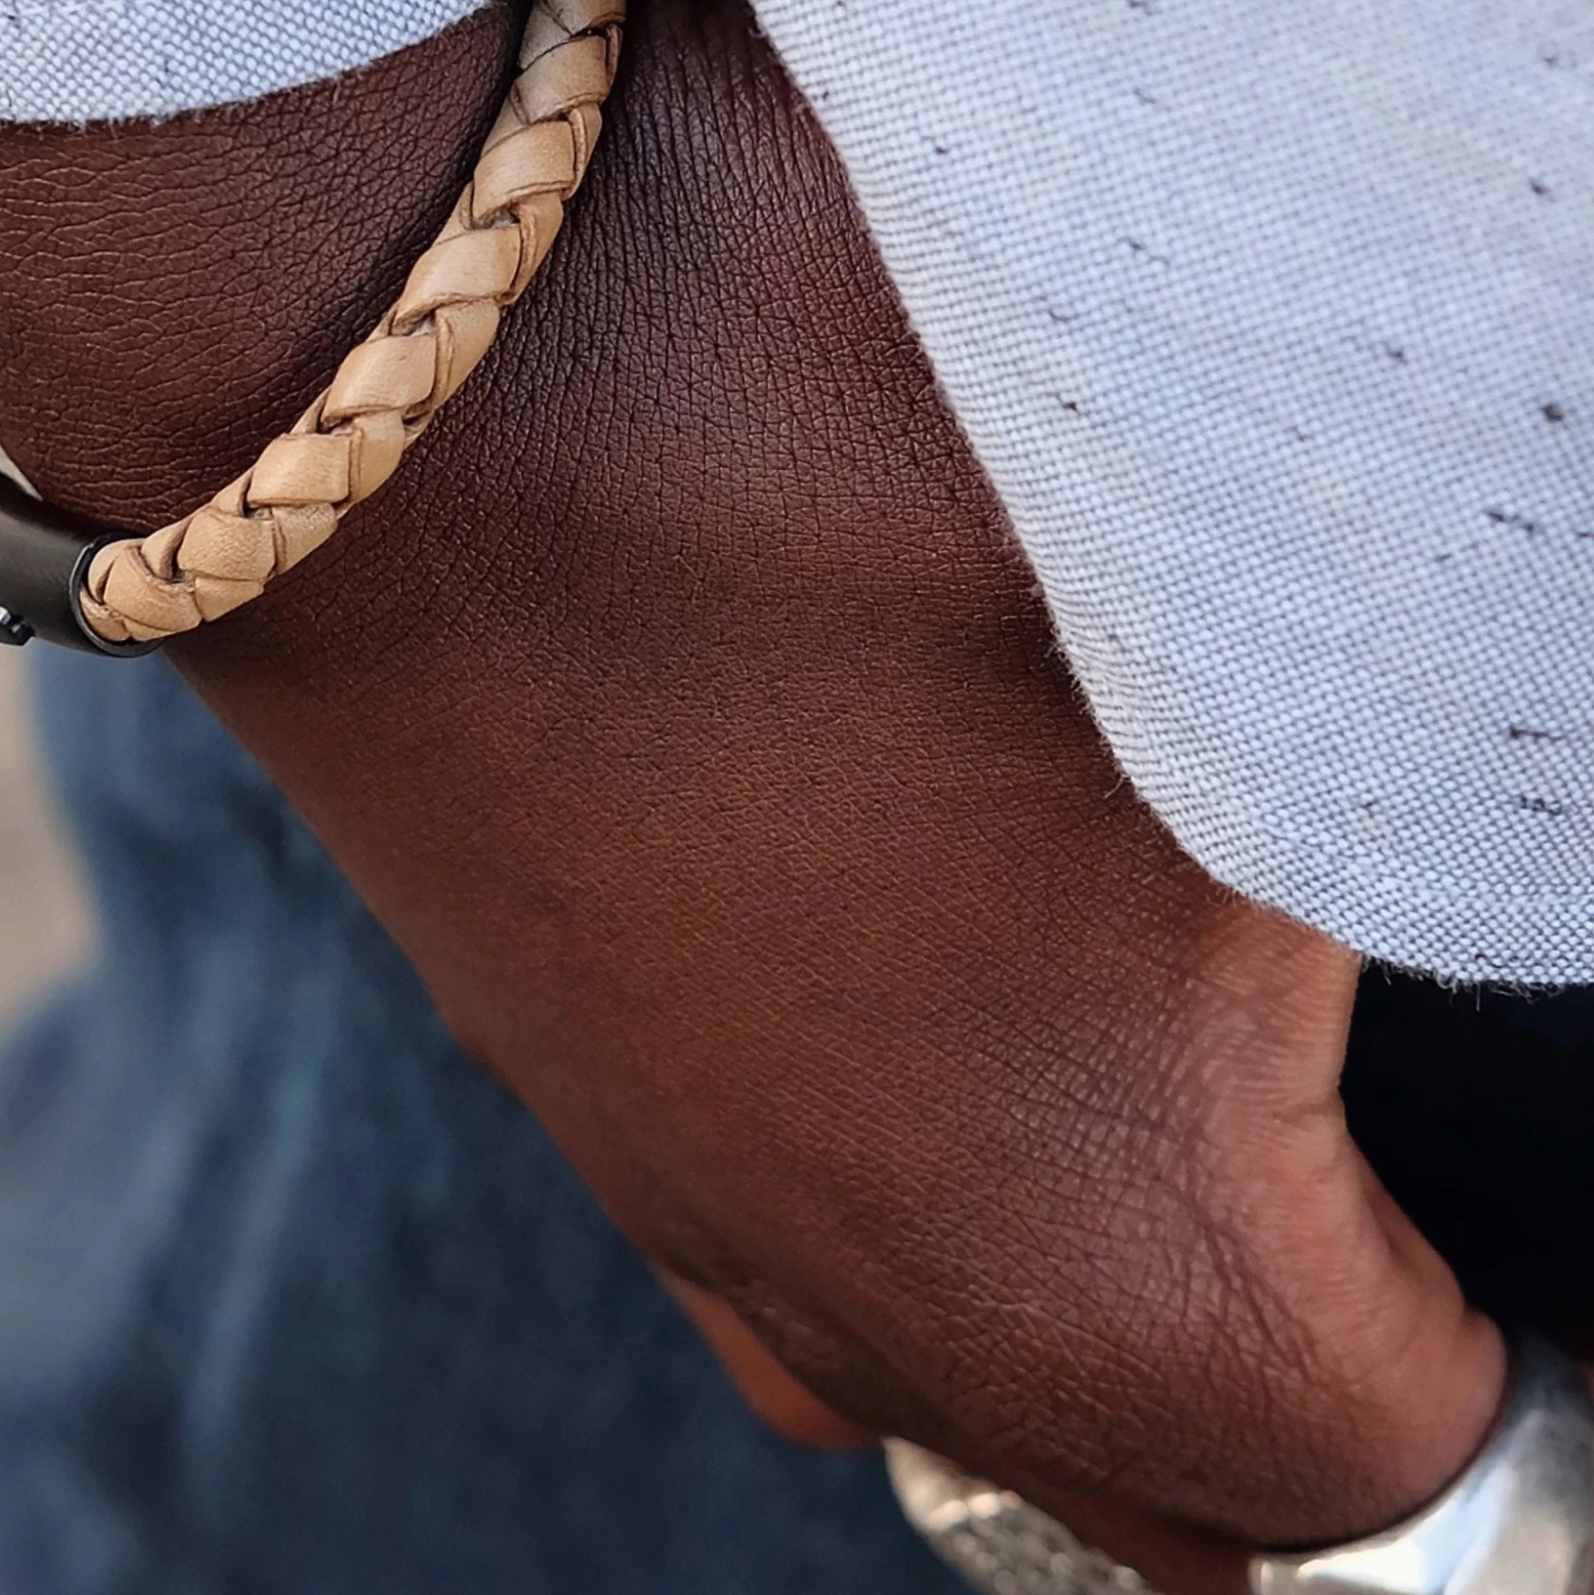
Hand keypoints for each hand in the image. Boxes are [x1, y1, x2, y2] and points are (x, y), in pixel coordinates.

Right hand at [0, 0, 1500, 1594]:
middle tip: (1364, 1185)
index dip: (1505, 1357)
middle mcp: (861, 1282)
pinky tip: (911, 983)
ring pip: (935, 1389)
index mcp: (1095, 1241)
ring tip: (1160, 1124)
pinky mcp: (553, 1057)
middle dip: (1293, 1393)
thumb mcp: (1220, 561)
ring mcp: (675, 1182)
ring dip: (1082, 1315)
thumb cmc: (797, 433)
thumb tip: (1457, 769)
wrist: (353, 350)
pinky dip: (891, 1203)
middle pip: (1156, 1496)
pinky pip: (768, 1247)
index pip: (1406, 1476)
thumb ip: (1423, 743)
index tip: (1516, 1214)